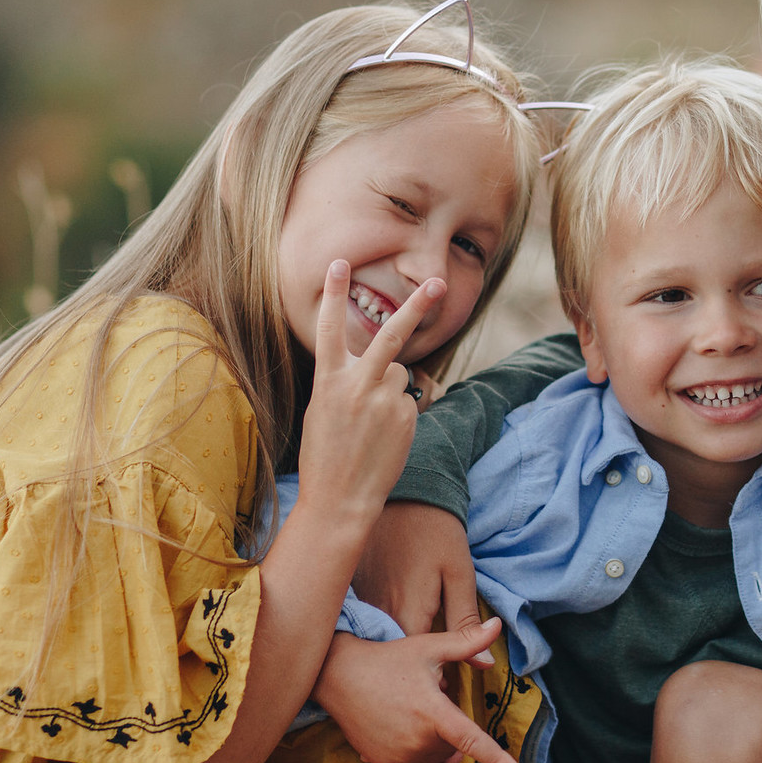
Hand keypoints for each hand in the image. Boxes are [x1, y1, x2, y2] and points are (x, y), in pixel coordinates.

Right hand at [298, 260, 444, 522]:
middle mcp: (357, 385)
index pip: (329, 328)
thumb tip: (386, 366)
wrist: (340, 499)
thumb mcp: (323, 409)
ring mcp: (384, 401)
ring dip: (389, 390)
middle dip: (417, 306)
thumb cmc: (326, 454)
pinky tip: (383, 437)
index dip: (332, 293)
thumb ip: (347, 381)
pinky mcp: (406, 416)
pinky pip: (406, 400)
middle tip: (438, 283)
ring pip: (399, 374)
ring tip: (370, 424)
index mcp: (327, 381)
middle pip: (391, 335)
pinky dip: (398, 413)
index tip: (339, 263)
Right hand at [313, 619, 521, 762]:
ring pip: (440, 758)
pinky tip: (438, 755)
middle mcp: (415, 740)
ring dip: (441, 742)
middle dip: (452, 724)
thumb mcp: (430, 646)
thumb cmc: (389, 658)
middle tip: (431, 698)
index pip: (470, 740)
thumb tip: (498, 624)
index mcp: (431, 711)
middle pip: (456, 744)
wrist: (340, 676)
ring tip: (420, 714)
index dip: (497, 759)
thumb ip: (467, 641)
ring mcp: (398, 756)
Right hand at [354, 501, 489, 665]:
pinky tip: (382, 631)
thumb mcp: (460, 575)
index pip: (415, 668)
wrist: (406, 494)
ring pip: (372, 642)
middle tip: (426, 666)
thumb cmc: (438, 533)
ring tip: (403, 654)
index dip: (431, 678)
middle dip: (409, 669)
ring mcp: (359, 600)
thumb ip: (467, 623)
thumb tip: (483, 664)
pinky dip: (371, 631)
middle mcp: (377, 612)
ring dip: (388, 652)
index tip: (443, 676)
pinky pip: (358, 623)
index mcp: (408, 613)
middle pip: (390, 659)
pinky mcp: (348, 589)